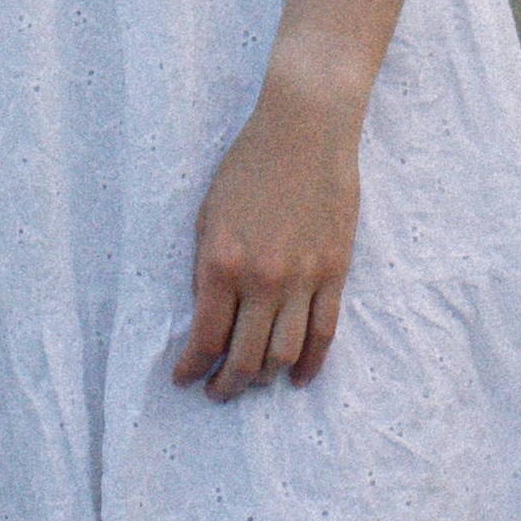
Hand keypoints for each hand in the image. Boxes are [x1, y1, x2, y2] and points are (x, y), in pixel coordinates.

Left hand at [171, 68, 361, 398]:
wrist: (306, 127)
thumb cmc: (249, 163)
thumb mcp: (209, 213)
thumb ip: (206, 268)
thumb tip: (207, 317)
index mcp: (223, 261)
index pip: (206, 337)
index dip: (193, 366)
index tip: (185, 378)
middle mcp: (263, 278)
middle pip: (245, 358)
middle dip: (226, 385)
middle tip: (216, 393)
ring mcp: (303, 278)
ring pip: (284, 354)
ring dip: (263, 378)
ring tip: (251, 384)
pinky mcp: (335, 271)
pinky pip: (324, 334)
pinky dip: (310, 364)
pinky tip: (296, 377)